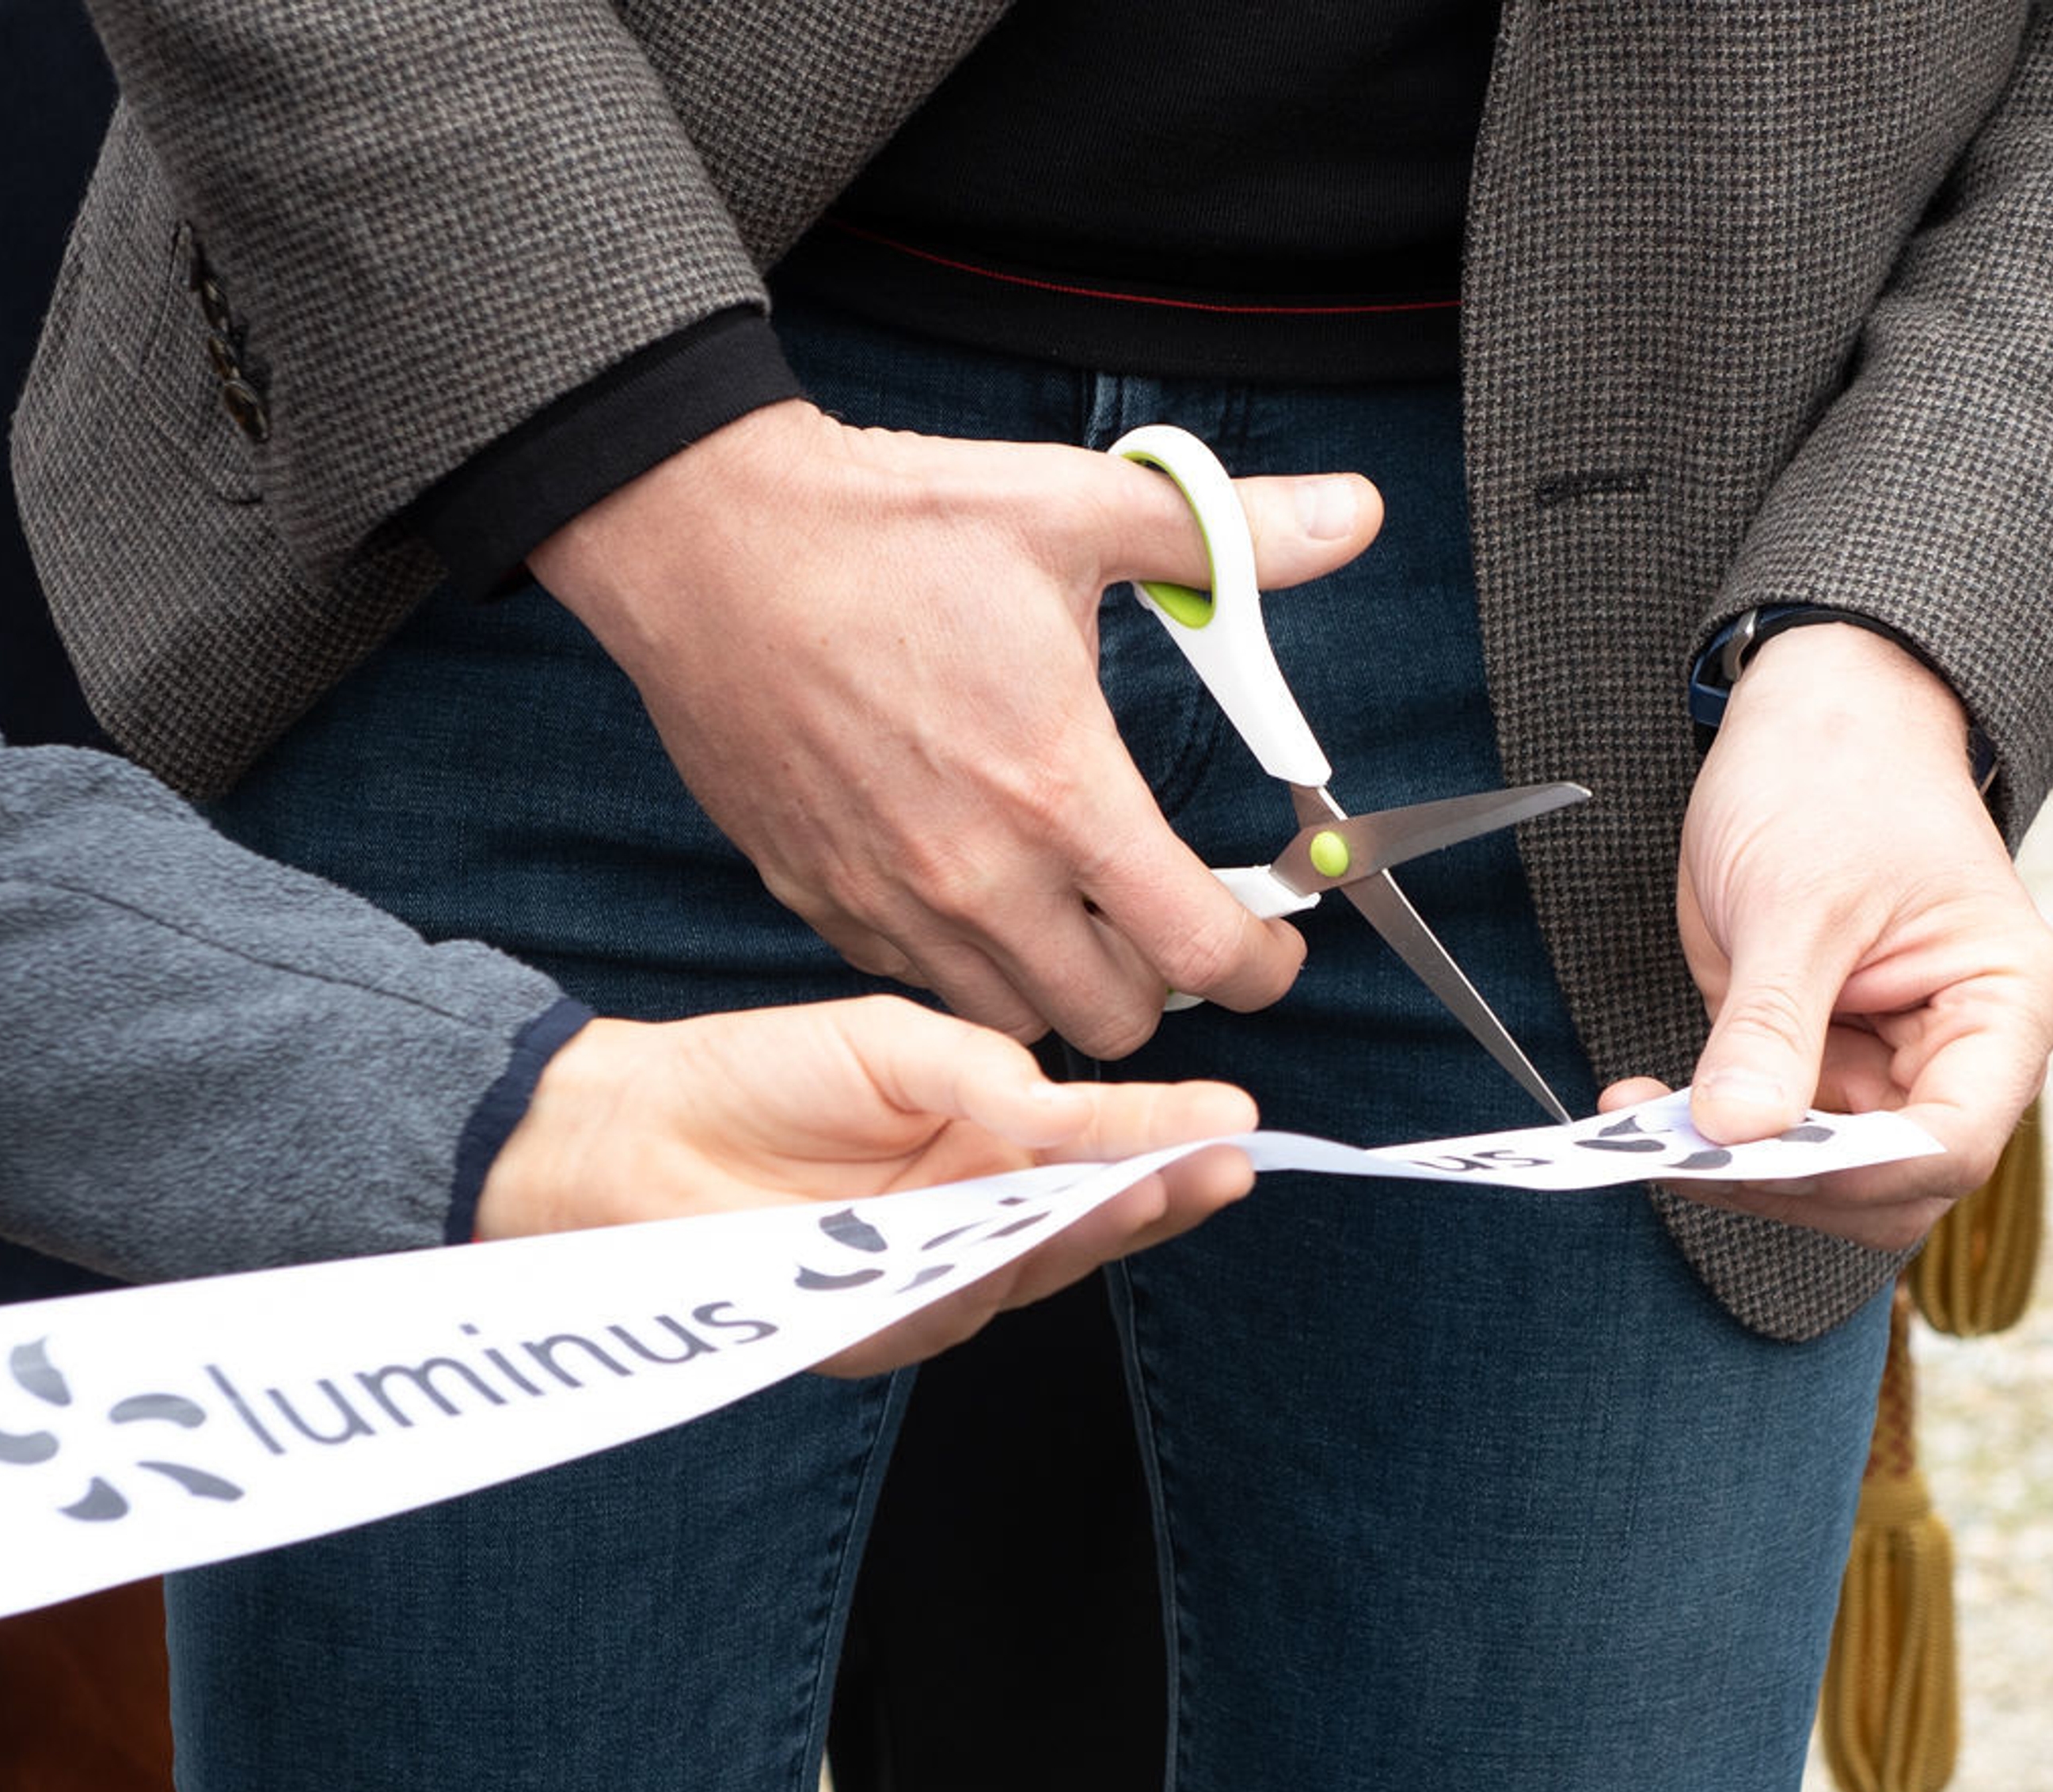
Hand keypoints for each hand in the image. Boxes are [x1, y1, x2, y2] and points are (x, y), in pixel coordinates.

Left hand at [474, 996, 1256, 1375]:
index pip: (1104, 1159)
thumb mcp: (898, 1048)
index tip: (1236, 1128)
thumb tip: (1079, 1103)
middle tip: (1221, 1167)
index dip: (1171, 1151)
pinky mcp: (862, 1331)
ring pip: (1023, 1271)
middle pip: (1085, 1227)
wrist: (630, 1134)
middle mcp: (971, 1224)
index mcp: (993, 1149)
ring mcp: (923, 1283)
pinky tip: (1014, 1239)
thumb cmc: (760, 1077)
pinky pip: (935, 1311)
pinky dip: (975, 1276)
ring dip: (1084, 1234)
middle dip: (1157, 1199)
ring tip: (1142, 1186)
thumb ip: (992, 1075)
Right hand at [527, 402, 1385, 1058]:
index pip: (1197, 949)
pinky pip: (918, 983)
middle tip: (1175, 924)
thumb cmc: (882, 525)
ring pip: (1013, 1020)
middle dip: (1168, 988)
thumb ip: (1230, 537)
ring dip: (1064, 986)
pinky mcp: (817, 898)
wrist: (699, 538)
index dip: (1261, 964)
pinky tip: (980, 893)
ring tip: (1083, 916)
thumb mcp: (1078, 508)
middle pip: (1115, 1021)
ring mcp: (887, 900)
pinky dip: (966, 965)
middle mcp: (974, 874)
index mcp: (1057, 791)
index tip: (1272, 946)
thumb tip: (1353, 514)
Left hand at [1604, 624, 2052, 1251]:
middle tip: (1669, 1152)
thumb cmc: (1836, 780)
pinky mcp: (1823, 1061)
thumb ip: (1773, 1024)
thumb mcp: (1797, 901)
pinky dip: (1708, 1136)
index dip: (1854, 1170)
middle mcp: (1965, 1052)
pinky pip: (1772, 1134)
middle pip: (1890, 1183)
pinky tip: (1640, 1109)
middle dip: (1782, 1180)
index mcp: (2006, 1005)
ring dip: (1732, 1165)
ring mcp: (1891, 1064)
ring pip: (1825, 1176)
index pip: (1952, 1140)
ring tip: (1634, 1129)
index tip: (1749, 1153)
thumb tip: (1735, 1131)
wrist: (1814, 720)